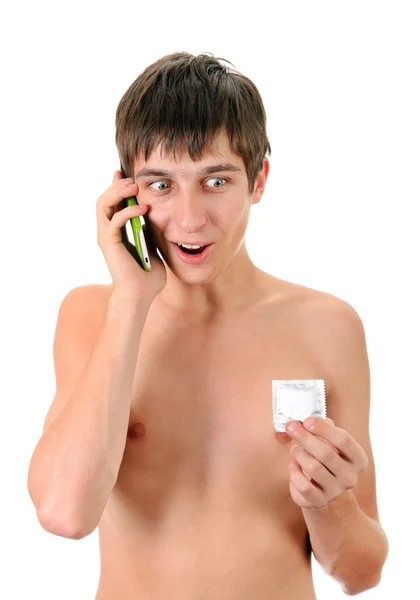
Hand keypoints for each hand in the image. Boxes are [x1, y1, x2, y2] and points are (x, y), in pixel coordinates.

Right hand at [96, 171, 166, 299]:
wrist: (140, 296)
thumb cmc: (148, 279)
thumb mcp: (154, 249)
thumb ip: (152, 235)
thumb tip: (161, 222)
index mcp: (117, 233)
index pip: (113, 204)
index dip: (118, 188)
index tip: (129, 175)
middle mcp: (108, 233)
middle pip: (104, 199)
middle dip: (117, 185)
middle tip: (132, 178)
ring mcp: (107, 237)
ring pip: (103, 205)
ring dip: (118, 192)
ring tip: (133, 186)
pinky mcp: (110, 244)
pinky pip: (114, 221)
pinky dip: (128, 212)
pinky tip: (143, 209)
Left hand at [283, 417, 367, 509]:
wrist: (325, 491)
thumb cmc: (327, 460)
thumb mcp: (331, 443)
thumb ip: (324, 429)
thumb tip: (308, 421)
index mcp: (358, 460)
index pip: (344, 440)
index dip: (323, 428)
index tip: (307, 421)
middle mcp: (350, 477)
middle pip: (326, 453)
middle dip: (305, 437)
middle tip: (291, 427)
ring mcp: (335, 491)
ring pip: (313, 467)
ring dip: (299, 453)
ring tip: (294, 448)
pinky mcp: (319, 501)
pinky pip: (303, 485)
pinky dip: (294, 472)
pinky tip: (293, 465)